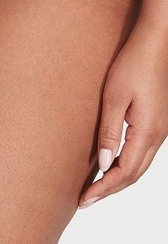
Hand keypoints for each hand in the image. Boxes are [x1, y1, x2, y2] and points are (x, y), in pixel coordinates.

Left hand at [78, 18, 167, 208]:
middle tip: (85, 199)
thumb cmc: (133, 65)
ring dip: (118, 179)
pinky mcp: (157, 122)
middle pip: (133, 174)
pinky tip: (110, 163)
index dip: (103, 188)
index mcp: (147, 132)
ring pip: (139, 165)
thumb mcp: (114, 97)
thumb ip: (109, 132)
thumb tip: (102, 163)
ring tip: (95, 187)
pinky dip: (125, 165)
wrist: (155, 44)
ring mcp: (160, 130)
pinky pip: (142, 153)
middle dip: (109, 189)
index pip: (124, 172)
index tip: (84, 199)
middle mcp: (158, 136)